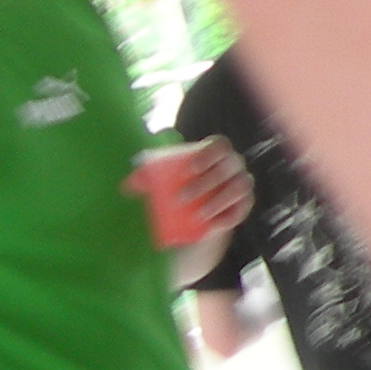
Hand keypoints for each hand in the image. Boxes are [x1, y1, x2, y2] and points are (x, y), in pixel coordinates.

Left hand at [127, 137, 251, 248]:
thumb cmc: (179, 188)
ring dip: (219, 201)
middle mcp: (233, 166)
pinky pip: (242, 210)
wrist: (197, 214)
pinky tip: (215, 224)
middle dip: (207, 181)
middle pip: (229, 167)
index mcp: (217, 153)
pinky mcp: (243, 206)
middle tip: (181, 198)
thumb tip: (127, 186)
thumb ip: (146, 179)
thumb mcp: (162, 183)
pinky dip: (230, 217)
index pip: (220, 145)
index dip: (209, 154)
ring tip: (198, 215)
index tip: (189, 169)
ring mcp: (241, 185)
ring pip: (239, 188)